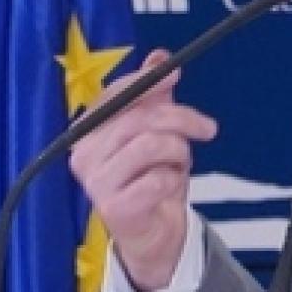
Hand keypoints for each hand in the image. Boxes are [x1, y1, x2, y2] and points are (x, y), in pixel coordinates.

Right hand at [68, 50, 217, 291]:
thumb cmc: (148, 180)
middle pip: (139, 119)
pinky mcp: (114, 208)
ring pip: (151, 145)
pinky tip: (168, 188)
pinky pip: (157, 180)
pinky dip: (173, 181)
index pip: (114, 95)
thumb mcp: (154, 132)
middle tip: (206, 127)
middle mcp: (85, 154)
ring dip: (178, 153)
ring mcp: (96, 182)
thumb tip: (160, 57)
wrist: (151, 234)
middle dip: (181, 119)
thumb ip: (154, 95)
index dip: (146, 80)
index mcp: (89, 131)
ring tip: (180, 164)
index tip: (175, 73)